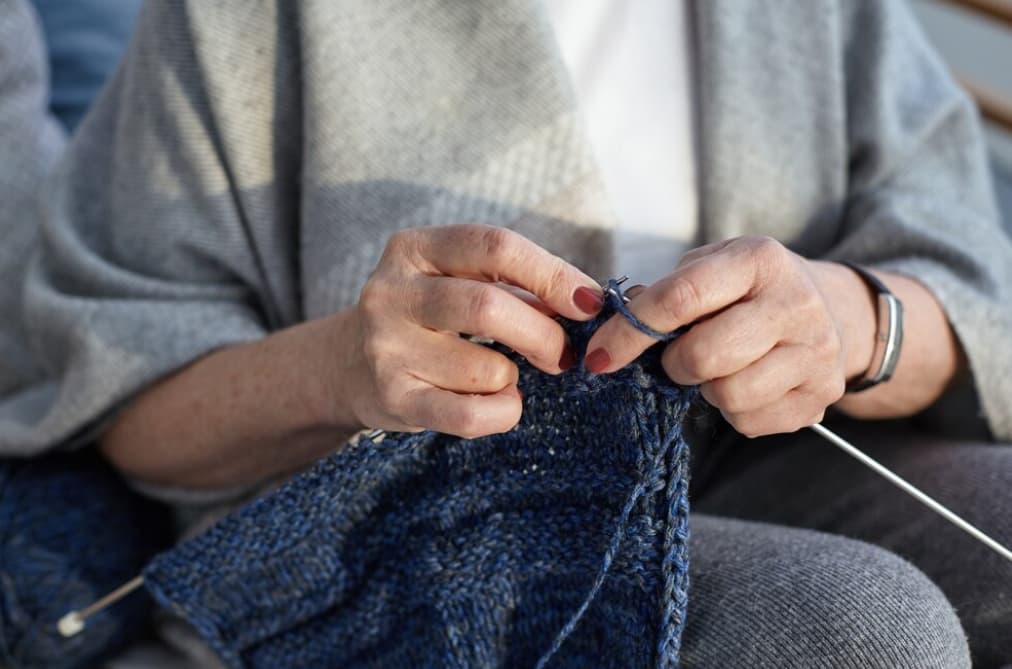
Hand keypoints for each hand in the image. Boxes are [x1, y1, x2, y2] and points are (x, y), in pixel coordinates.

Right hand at [340, 224, 603, 437]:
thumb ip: (515, 285)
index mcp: (415, 248)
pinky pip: (468, 414)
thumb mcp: (457, 281)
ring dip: (515, 377)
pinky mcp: (392, 397)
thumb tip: (586, 304)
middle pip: (489, 306)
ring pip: (485, 367)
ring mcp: (386, 346)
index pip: (496, 247)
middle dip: (543, 335)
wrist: (348, 365)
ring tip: (507, 376)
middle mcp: (392, 292)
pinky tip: (503, 403)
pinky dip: (503, 412)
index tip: (588, 303)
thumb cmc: (427, 318)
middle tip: (562, 355)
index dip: (552, 274)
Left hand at [584, 237, 871, 436]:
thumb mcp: (710, 269)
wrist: (830, 309)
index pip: (680, 298)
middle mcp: (797, 303)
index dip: (630, 332)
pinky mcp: (821, 395)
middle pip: (703, 356)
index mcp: (759, 260)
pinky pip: (750, 422)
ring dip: (706, 389)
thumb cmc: (748, 290)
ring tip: (718, 369)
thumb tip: (614, 320)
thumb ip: (663, 292)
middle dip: (674, 365)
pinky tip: (746, 384)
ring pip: (728, 395)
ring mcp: (816, 352)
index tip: (598, 357)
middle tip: (678, 358)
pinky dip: (734, 411)